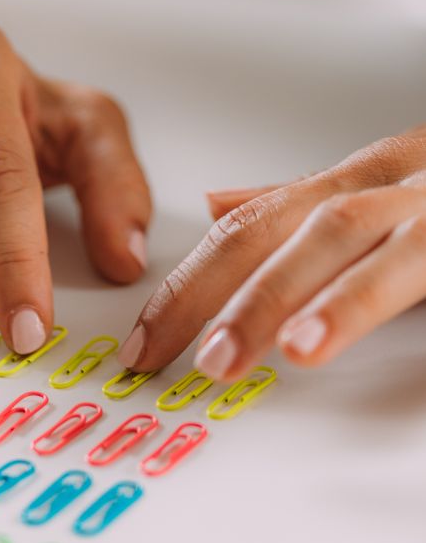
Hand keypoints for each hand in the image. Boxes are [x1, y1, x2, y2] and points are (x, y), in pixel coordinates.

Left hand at [117, 126, 425, 378]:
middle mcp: (402, 188)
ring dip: (340, 297)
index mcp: (359, 182)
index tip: (144, 345)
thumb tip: (215, 203)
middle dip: (245, 296)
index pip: (248, 230)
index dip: (189, 285)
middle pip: (304, 233)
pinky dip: (404, 301)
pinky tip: (372, 346)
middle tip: (198, 360)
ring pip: (387, 245)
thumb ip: (294, 202)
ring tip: (293, 349)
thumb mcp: (370, 188)